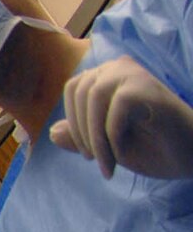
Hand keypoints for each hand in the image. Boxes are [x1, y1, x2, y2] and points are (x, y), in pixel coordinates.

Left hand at [49, 56, 192, 179]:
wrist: (190, 156)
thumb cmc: (151, 148)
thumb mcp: (105, 146)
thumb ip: (79, 138)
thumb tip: (52, 132)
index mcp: (109, 76)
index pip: (74, 88)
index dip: (74, 122)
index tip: (88, 152)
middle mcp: (121, 67)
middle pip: (79, 90)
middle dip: (82, 133)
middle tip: (96, 161)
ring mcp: (135, 74)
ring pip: (93, 97)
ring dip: (95, 138)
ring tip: (107, 164)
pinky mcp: (146, 87)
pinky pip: (115, 110)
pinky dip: (113, 139)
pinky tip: (122, 156)